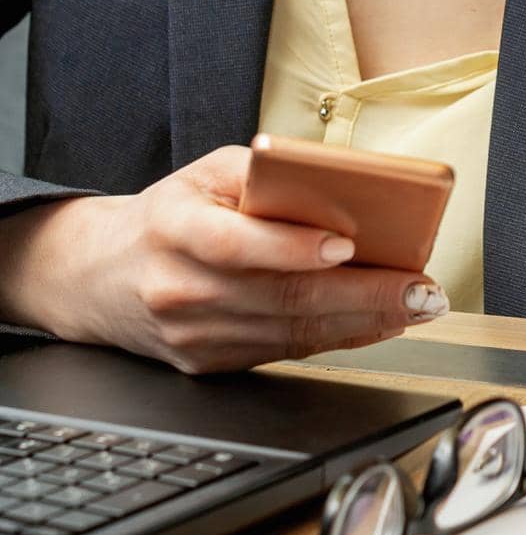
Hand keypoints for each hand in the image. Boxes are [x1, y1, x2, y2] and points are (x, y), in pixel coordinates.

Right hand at [0, 147, 447, 374]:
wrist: (100, 275)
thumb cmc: (169, 213)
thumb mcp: (205, 173)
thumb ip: (263, 170)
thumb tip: (335, 179)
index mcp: (174, 229)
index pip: (235, 243)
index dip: (292, 247)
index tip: (347, 244)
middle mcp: (181, 288)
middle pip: (280, 297)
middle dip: (361, 295)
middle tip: (417, 287)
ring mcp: (194, 336)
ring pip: (291, 333)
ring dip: (363, 321)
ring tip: (415, 303)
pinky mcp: (209, 364)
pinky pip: (284, 351)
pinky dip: (337, 338)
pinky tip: (377, 323)